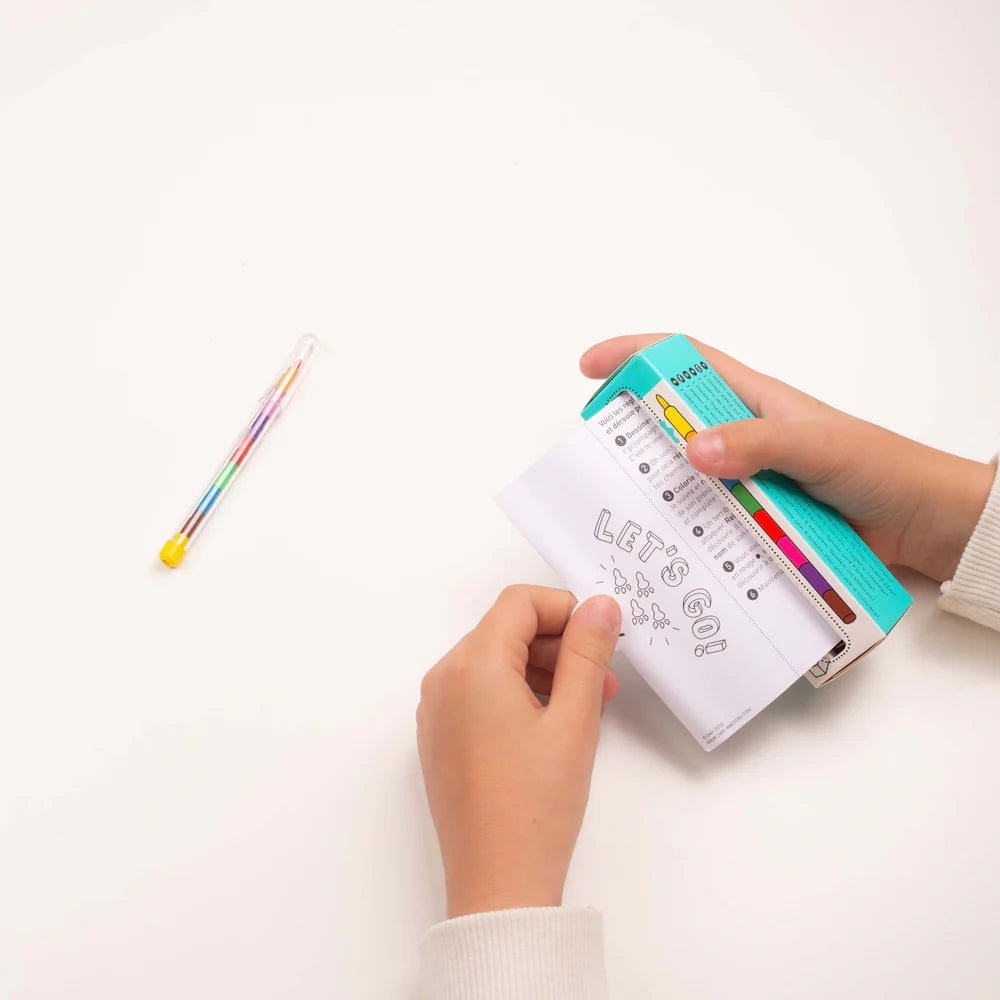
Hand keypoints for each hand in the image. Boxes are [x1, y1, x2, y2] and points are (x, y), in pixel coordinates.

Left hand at [417, 586, 620, 918]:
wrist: (498, 884)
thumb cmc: (536, 804)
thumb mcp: (573, 719)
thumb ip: (587, 652)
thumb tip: (599, 605)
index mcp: (471, 666)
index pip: (519, 603)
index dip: (565, 609)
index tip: (601, 635)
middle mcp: (444, 679)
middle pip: (505, 630)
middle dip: (559, 645)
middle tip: (604, 678)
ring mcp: (437, 710)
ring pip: (494, 661)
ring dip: (542, 671)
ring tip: (585, 706)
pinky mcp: (440, 737)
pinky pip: (479, 692)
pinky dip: (517, 693)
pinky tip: (551, 725)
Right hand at [581, 334, 994, 582]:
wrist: (920, 521)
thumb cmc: (877, 466)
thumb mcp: (817, 446)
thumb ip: (758, 445)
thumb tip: (694, 450)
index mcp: (753, 399)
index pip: (684, 361)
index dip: (635, 354)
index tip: (592, 367)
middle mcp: (742, 436)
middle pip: (671, 422)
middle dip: (629, 429)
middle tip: (596, 452)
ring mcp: (747, 479)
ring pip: (686, 476)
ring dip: (657, 487)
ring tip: (624, 506)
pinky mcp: (756, 518)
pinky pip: (710, 519)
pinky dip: (687, 528)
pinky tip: (669, 545)